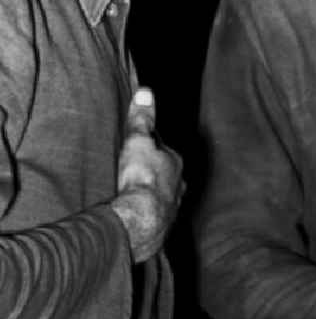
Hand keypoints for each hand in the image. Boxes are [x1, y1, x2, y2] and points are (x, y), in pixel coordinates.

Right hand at [112, 87, 183, 262]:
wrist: (141, 220)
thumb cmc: (141, 177)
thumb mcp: (138, 141)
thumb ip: (142, 119)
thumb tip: (146, 91)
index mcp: (175, 163)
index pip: (163, 150)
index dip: (151, 147)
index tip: (138, 146)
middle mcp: (179, 185)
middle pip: (166, 175)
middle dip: (155, 173)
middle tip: (134, 172)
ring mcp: (172, 208)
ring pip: (163, 196)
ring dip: (152, 195)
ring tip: (134, 195)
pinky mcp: (162, 227)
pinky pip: (155, 216)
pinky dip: (147, 214)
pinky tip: (136, 216)